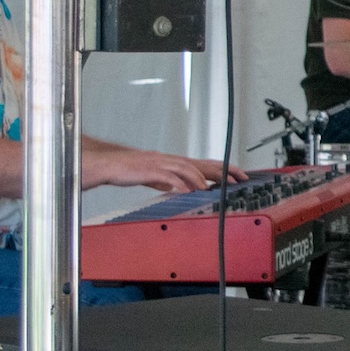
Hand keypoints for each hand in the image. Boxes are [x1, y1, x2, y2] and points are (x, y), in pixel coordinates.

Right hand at [87, 149, 246, 192]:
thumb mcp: (156, 176)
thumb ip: (170, 181)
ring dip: (201, 178)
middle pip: (201, 163)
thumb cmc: (130, 170)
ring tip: (212, 188)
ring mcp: (161, 163)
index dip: (224, 169)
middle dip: (222, 171)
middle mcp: (171, 160)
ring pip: (186, 168)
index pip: (205, 164)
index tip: (240, 175)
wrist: (108, 165)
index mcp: (174, 162)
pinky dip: (178, 183)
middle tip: (239, 178)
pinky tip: (187, 190)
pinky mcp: (149, 170)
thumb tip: (183, 189)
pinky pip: (167, 176)